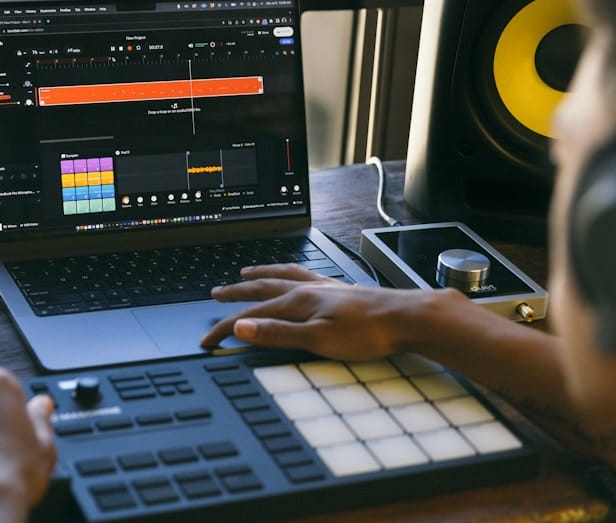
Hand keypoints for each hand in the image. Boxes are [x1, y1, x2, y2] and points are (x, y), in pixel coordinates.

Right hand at [200, 263, 478, 360]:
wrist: (408, 317)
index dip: (226, 328)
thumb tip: (241, 327)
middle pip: (263, 288)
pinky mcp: (341, 291)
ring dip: (262, 275)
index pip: (251, 315)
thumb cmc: (368, 332)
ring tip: (248, 273)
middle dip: (237, 293)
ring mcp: (325, 288)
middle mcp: (308, 290)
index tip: (208, 341)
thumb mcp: (317, 339)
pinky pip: (306, 276)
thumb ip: (278, 333)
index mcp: (298, 302)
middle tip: (216, 293)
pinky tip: (298, 278)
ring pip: (284, 276)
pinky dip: (291, 273)